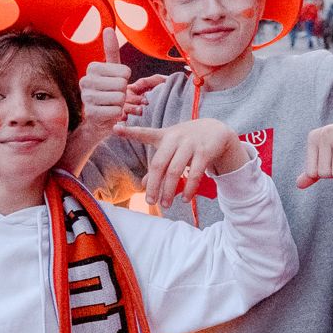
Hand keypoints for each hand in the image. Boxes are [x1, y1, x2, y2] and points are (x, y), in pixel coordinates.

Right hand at [79, 27, 133, 138]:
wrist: (98, 119)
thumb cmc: (108, 92)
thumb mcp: (111, 71)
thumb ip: (110, 50)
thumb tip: (108, 28)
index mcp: (92, 68)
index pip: (125, 71)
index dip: (125, 80)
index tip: (116, 83)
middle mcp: (85, 81)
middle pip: (121, 84)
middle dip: (123, 93)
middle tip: (114, 96)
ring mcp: (86, 97)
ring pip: (119, 98)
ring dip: (120, 104)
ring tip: (112, 104)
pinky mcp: (90, 113)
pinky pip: (116, 111)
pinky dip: (117, 114)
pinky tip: (109, 114)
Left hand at [117, 119, 245, 206]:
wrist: (217, 130)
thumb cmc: (188, 142)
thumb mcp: (172, 150)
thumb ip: (158, 165)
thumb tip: (142, 185)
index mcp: (164, 136)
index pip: (145, 133)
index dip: (130, 132)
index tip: (115, 129)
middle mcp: (175, 138)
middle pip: (159, 164)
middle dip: (153, 185)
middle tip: (150, 201)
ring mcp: (190, 144)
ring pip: (175, 171)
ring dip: (169, 190)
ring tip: (166, 204)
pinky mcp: (205, 151)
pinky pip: (195, 173)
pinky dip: (189, 188)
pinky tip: (184, 199)